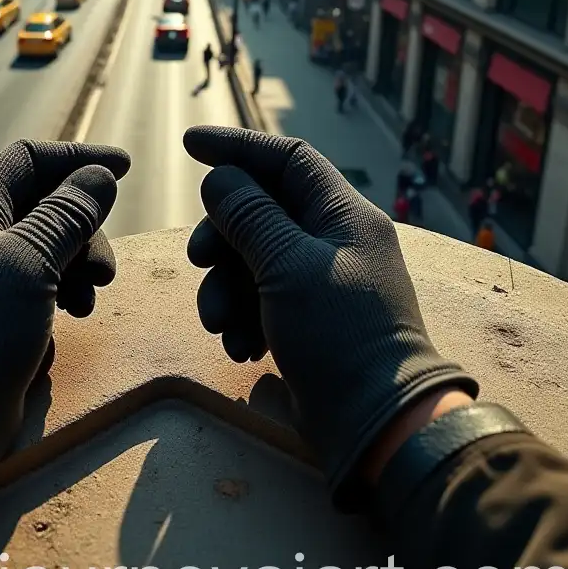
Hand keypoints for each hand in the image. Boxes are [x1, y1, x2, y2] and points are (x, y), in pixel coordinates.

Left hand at [0, 139, 130, 510]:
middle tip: (105, 268)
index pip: (28, 159)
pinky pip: (41, 278)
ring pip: (48, 243)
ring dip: (80, 260)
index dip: (77, 158)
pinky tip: (76, 313)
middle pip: (44, 202)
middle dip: (84, 226)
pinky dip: (65, 287)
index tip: (125, 168)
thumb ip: (68, 213)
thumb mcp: (30, 261)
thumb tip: (101, 175)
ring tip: (92, 295)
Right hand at [183, 126, 477, 507]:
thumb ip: (250, 216)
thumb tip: (221, 178)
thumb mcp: (287, 265)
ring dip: (227, 288)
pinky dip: (244, 318)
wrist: (376, 424)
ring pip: (254, 260)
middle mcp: (334, 241)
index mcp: (344, 215)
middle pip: (262, 211)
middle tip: (199, 261)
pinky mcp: (308, 321)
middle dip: (223, 237)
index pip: (288, 158)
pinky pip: (261, 300)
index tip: (190, 143)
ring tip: (221, 324)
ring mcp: (321, 282)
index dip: (239, 147)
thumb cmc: (338, 333)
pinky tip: (241, 348)